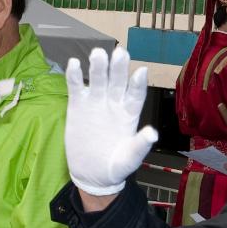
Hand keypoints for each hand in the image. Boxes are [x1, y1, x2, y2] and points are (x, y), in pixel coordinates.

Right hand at [65, 47, 156, 195]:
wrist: (92, 174)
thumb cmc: (114, 166)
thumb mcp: (128, 160)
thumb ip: (139, 146)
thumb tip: (152, 133)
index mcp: (129, 113)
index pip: (136, 95)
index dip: (138, 84)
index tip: (141, 72)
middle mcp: (114, 103)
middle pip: (118, 81)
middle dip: (119, 68)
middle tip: (119, 53)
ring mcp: (96, 102)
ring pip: (98, 79)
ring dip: (98, 66)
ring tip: (97, 54)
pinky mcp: (77, 105)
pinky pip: (76, 87)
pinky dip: (74, 75)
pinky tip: (74, 63)